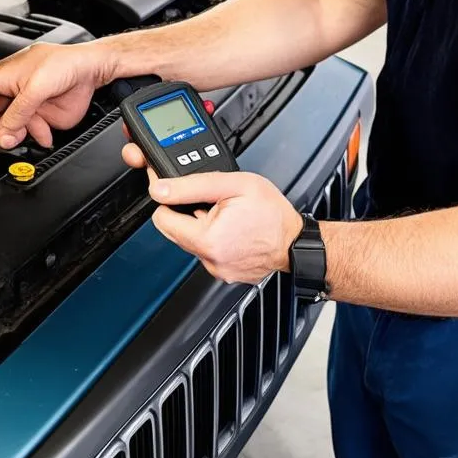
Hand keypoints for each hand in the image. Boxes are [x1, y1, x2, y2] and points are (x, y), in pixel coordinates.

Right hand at [0, 42, 113, 151]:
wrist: (91, 69)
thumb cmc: (63, 64)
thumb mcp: (35, 88)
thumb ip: (17, 113)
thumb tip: (2, 134)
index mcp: (4, 75)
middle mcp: (11, 90)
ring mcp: (25, 104)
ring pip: (7, 125)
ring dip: (10, 134)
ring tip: (15, 138)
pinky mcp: (40, 115)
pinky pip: (28, 131)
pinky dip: (34, 135)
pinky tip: (42, 134)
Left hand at [142, 169, 302, 284]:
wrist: (297, 241)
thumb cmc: (272, 214)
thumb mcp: (233, 184)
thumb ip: (192, 185)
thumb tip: (160, 189)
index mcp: (207, 240)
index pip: (161, 219)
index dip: (169, 201)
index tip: (179, 193)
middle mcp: (210, 260)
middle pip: (174, 231)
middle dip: (186, 213)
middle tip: (211, 203)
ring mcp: (218, 269)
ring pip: (191, 241)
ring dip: (201, 226)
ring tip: (226, 215)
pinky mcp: (226, 273)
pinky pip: (207, 252)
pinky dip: (214, 239)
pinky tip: (231, 229)